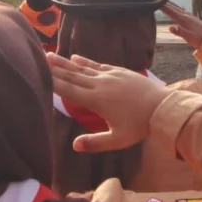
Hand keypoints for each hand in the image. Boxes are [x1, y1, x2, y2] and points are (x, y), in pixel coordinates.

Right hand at [47, 53, 170, 152]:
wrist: (163, 107)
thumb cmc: (140, 126)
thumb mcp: (118, 140)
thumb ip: (96, 143)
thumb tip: (74, 146)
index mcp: (96, 100)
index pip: (69, 91)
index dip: (53, 83)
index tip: (39, 75)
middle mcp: (100, 84)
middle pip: (72, 76)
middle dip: (55, 68)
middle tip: (38, 58)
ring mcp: (110, 76)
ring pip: (83, 68)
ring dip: (66, 62)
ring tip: (51, 55)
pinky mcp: (120, 72)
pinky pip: (98, 64)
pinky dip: (85, 61)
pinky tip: (76, 58)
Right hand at [162, 3, 201, 49]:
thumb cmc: (200, 39)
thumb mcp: (189, 37)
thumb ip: (180, 32)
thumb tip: (171, 27)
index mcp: (184, 19)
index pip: (170, 10)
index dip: (162, 5)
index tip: (154, 0)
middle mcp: (186, 15)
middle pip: (172, 6)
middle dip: (164, 1)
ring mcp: (188, 15)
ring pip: (176, 7)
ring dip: (168, 3)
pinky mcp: (190, 17)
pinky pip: (179, 9)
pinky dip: (173, 7)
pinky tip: (173, 8)